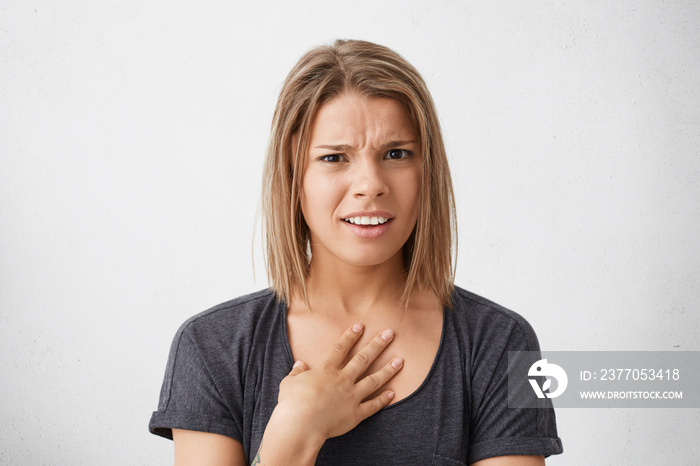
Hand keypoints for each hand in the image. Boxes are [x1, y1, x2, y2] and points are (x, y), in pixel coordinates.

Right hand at [275, 323, 403, 440]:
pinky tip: (393, 393)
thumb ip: (297, 372)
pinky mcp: (355, 414)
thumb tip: (300, 364)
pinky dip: (383, 400)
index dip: (350, 336)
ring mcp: (351, 397)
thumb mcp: (289, 383)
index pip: (340, 348)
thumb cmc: (291, 404)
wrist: (300, 425)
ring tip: (400, 361)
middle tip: (390, 333)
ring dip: (388, 370)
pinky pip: (372, 406)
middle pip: (363, 359)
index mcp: (326, 371)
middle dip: (378, 345)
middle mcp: (342, 380)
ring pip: (374, 380)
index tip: (360, 326)